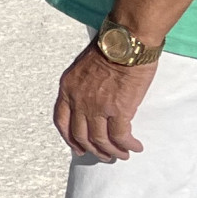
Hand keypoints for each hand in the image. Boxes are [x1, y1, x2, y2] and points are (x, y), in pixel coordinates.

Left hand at [54, 41, 156, 161]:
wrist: (126, 41)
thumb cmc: (109, 47)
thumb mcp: (82, 66)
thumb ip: (82, 85)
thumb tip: (91, 98)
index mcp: (67, 89)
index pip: (61, 121)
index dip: (69, 138)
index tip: (77, 147)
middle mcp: (78, 100)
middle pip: (80, 135)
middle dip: (92, 149)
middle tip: (103, 155)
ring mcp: (97, 107)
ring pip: (100, 140)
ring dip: (111, 152)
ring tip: (122, 155)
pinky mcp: (119, 109)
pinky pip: (121, 136)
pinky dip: (127, 145)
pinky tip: (135, 147)